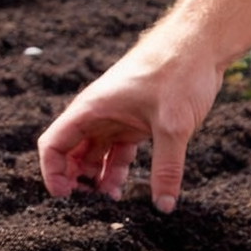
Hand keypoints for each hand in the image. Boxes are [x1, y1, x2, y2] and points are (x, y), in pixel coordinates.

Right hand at [38, 44, 222, 211]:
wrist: (198, 44)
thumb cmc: (177, 73)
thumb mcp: (173, 125)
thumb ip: (166, 167)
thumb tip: (164, 206)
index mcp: (91, 109)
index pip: (53, 144)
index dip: (52, 172)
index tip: (65, 197)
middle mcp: (97, 114)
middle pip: (71, 152)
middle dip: (75, 179)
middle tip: (89, 205)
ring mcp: (116, 117)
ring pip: (94, 153)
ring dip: (96, 176)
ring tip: (110, 200)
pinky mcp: (136, 120)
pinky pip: (117, 149)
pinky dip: (117, 168)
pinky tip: (124, 187)